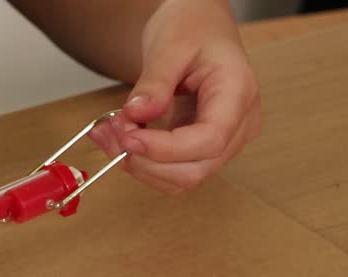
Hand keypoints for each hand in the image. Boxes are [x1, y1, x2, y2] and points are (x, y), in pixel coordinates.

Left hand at [88, 0, 260, 193]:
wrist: (199, 27)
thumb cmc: (193, 29)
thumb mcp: (170, 47)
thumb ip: (155, 83)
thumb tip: (137, 114)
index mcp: (239, 94)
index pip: (209, 140)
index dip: (166, 149)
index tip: (129, 138)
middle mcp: (238, 125)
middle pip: (194, 169)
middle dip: (146, 160)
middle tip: (112, 131)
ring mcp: (223, 141)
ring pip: (180, 178)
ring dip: (138, 165)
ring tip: (109, 134)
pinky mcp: (201, 148)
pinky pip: (171, 170)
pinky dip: (141, 162)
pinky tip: (118, 140)